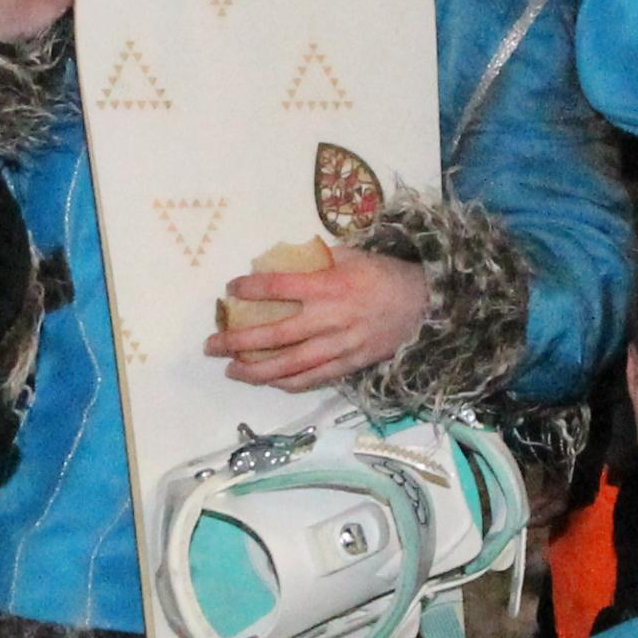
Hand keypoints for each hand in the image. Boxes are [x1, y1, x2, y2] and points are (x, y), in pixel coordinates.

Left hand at [208, 244, 430, 391]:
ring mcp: (340, 346)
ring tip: (232, 369)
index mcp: (330, 285)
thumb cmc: (386, 276)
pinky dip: (287, 382)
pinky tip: (267, 381)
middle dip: (238, 341)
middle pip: (275, 334)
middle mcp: (331, 318)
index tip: (230, 289)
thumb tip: (286, 261)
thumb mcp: (354, 256)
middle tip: (212, 345)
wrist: (425, 306)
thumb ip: (319, 260)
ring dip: (256, 370)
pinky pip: (313, 378)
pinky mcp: (350, 365)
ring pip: (290, 364)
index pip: (279, 288)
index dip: (250, 289)